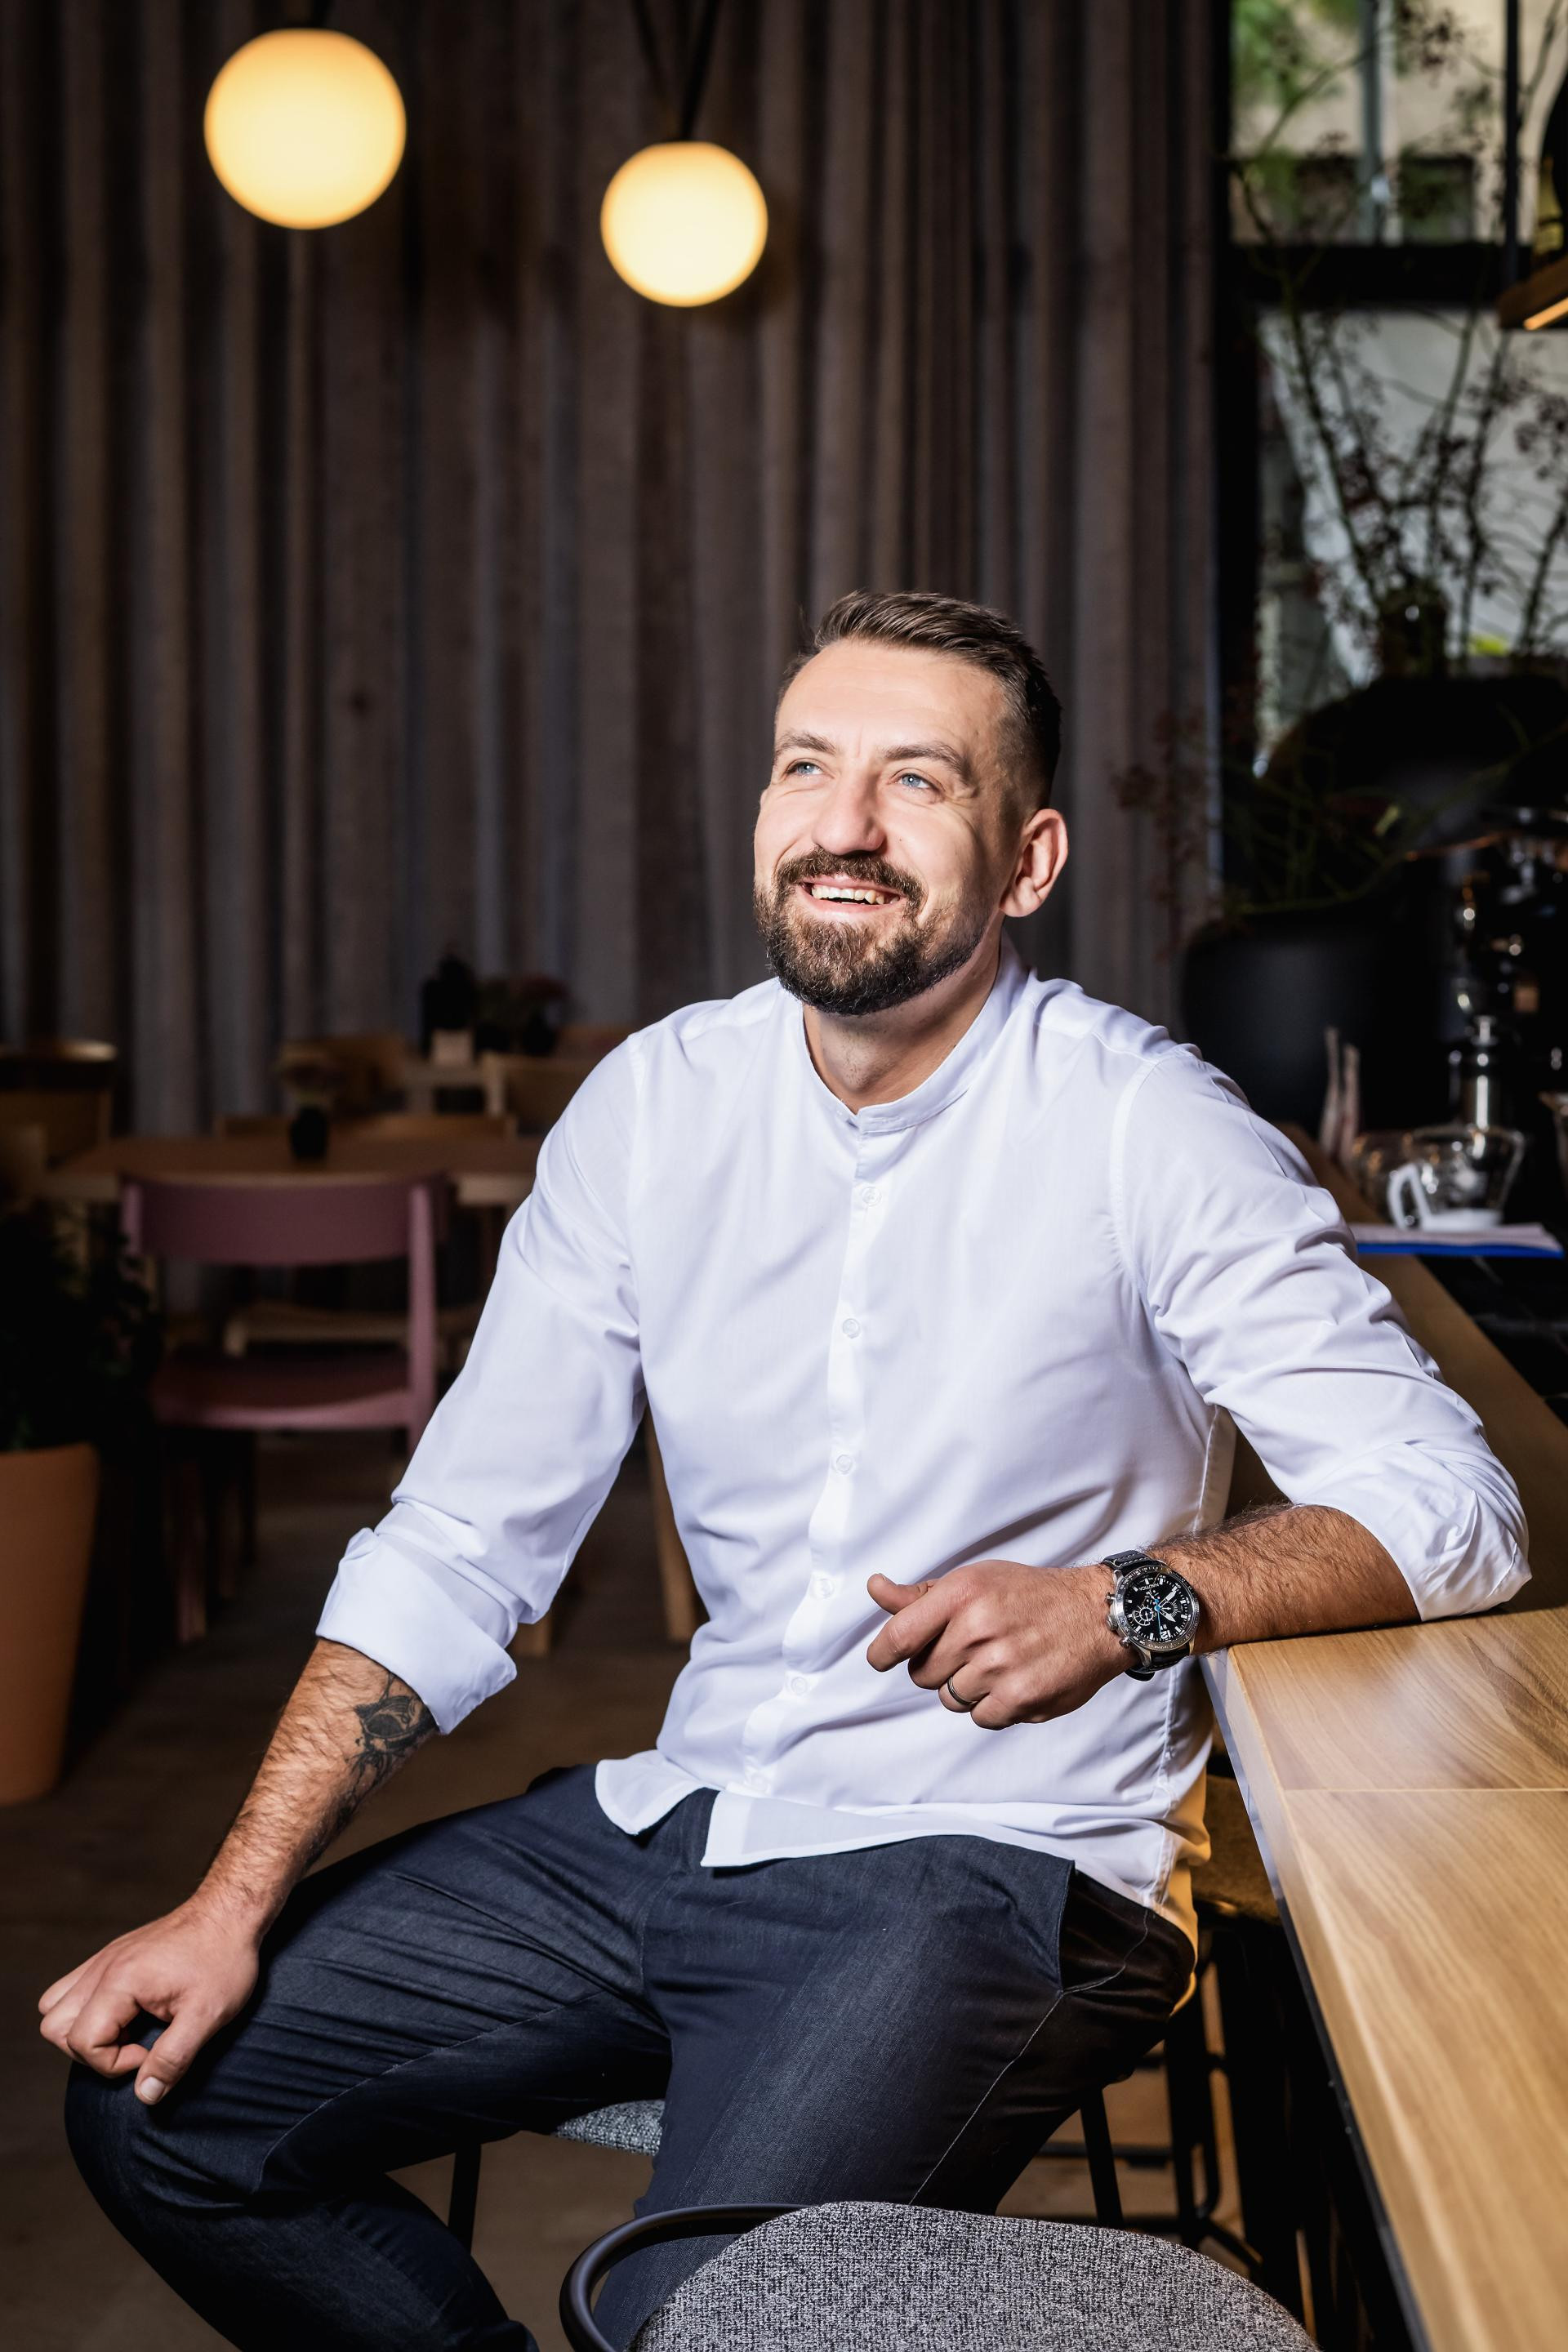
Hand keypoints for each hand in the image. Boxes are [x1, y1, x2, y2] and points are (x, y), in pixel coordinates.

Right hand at [38, 1894, 261, 2105]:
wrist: (231, 1910)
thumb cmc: (224, 1958)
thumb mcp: (208, 2015)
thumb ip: (173, 2058)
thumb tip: (145, 2095)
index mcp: (120, 1981)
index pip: (83, 2041)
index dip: (114, 2063)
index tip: (151, 2052)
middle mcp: (102, 1967)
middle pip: (55, 2026)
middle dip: (90, 2050)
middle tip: (135, 2045)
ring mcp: (104, 1958)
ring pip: (55, 2005)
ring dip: (82, 2029)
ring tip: (127, 2030)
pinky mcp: (113, 1955)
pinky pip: (74, 1988)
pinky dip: (89, 2009)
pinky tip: (129, 2012)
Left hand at [865, 1560, 1126, 1728]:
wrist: (1096, 1615)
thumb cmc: (1030, 1595)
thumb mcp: (976, 1580)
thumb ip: (922, 1594)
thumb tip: (876, 1588)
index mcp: (962, 1594)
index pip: (900, 1635)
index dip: (882, 1653)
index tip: (880, 1659)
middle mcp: (978, 1629)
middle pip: (922, 1673)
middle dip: (937, 1666)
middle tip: (968, 1650)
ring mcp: (1000, 1666)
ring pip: (950, 1698)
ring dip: (967, 1687)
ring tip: (997, 1663)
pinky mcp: (1021, 1698)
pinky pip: (980, 1717)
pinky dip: (992, 1706)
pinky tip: (1012, 1681)